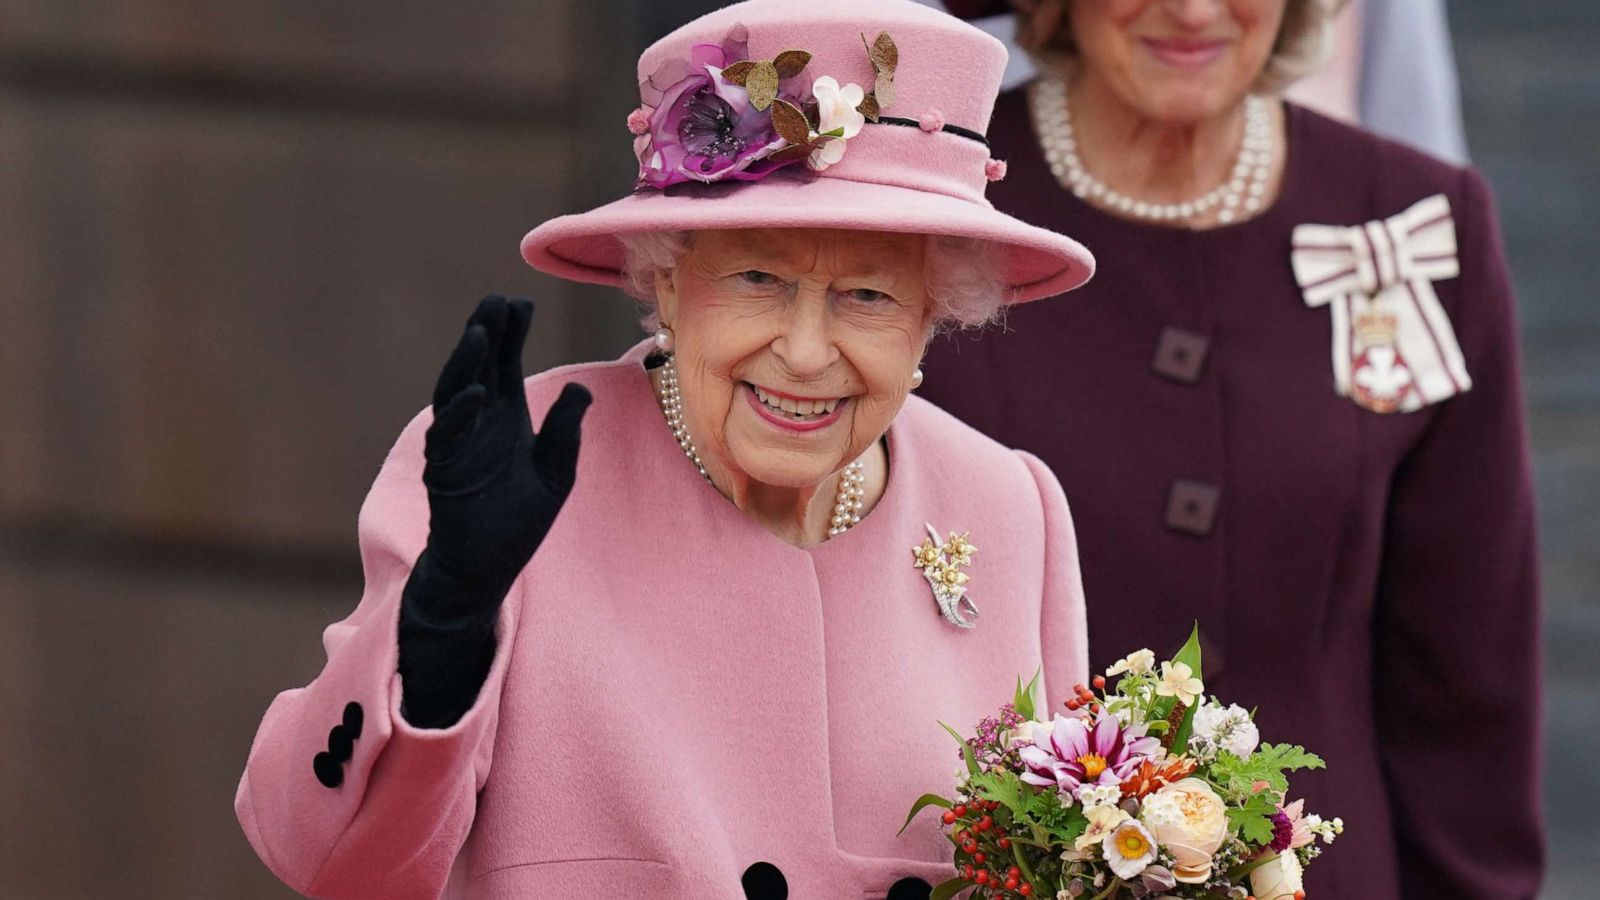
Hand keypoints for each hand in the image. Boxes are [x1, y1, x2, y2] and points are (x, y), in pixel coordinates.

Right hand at [416, 295, 591, 616]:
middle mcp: (478, 423)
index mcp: (505, 416)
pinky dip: (459, 415)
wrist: (487, 568)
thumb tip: (581, 388)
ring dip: (466, 362)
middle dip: (486, 333)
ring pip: (455, 392)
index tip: (521, 302)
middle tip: (496, 300)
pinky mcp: (444, 473)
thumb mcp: (555, 471)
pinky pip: (446, 437)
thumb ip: (565, 431)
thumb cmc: (519, 520)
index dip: (511, 333)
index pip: (504, 363)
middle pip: (477, 367)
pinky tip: (477, 393)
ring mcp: (456, 445)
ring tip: (480, 333)